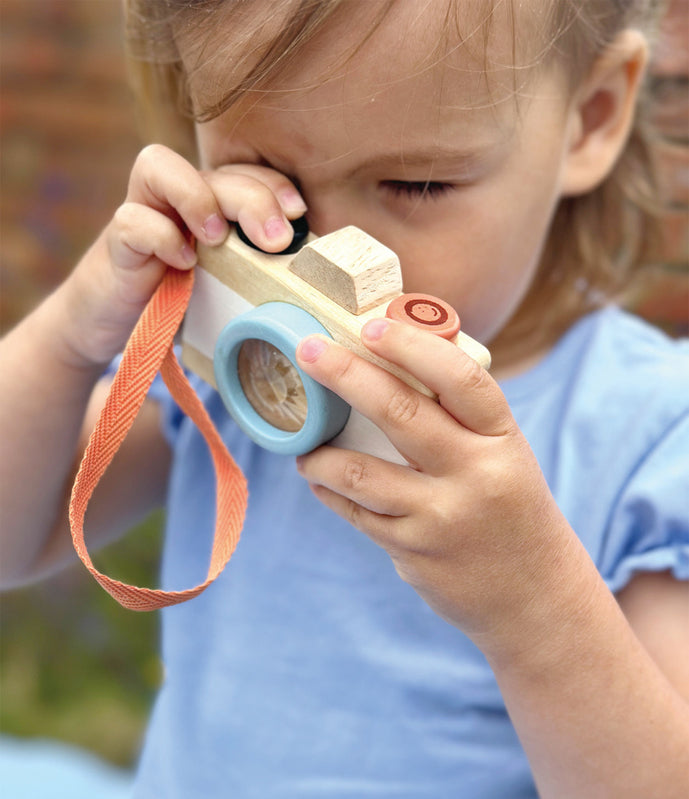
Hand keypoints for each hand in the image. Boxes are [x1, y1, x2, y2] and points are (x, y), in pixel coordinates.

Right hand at [59, 145, 306, 366]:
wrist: (116, 320)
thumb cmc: (181, 298)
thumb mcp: (229, 281)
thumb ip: (258, 266)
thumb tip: (311, 278)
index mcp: (214, 202)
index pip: (247, 173)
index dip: (275, 184)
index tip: (300, 214)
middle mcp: (179, 197)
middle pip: (216, 171)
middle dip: (253, 198)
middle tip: (276, 241)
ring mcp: (145, 212)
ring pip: (159, 165)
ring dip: (197, 196)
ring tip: (219, 238)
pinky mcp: (117, 241)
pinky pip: (131, 219)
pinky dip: (160, 237)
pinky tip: (183, 263)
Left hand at [295, 318, 583, 652]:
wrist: (536, 595)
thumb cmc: (510, 508)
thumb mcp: (503, 455)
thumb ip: (458, 419)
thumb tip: (389, 366)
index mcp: (501, 440)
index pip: (460, 380)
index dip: (412, 346)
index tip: (370, 325)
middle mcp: (475, 475)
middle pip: (400, 414)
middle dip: (345, 375)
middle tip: (307, 351)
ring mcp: (441, 518)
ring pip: (361, 473)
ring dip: (321, 454)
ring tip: (306, 445)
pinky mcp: (414, 552)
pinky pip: (358, 514)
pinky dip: (331, 491)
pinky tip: (320, 479)